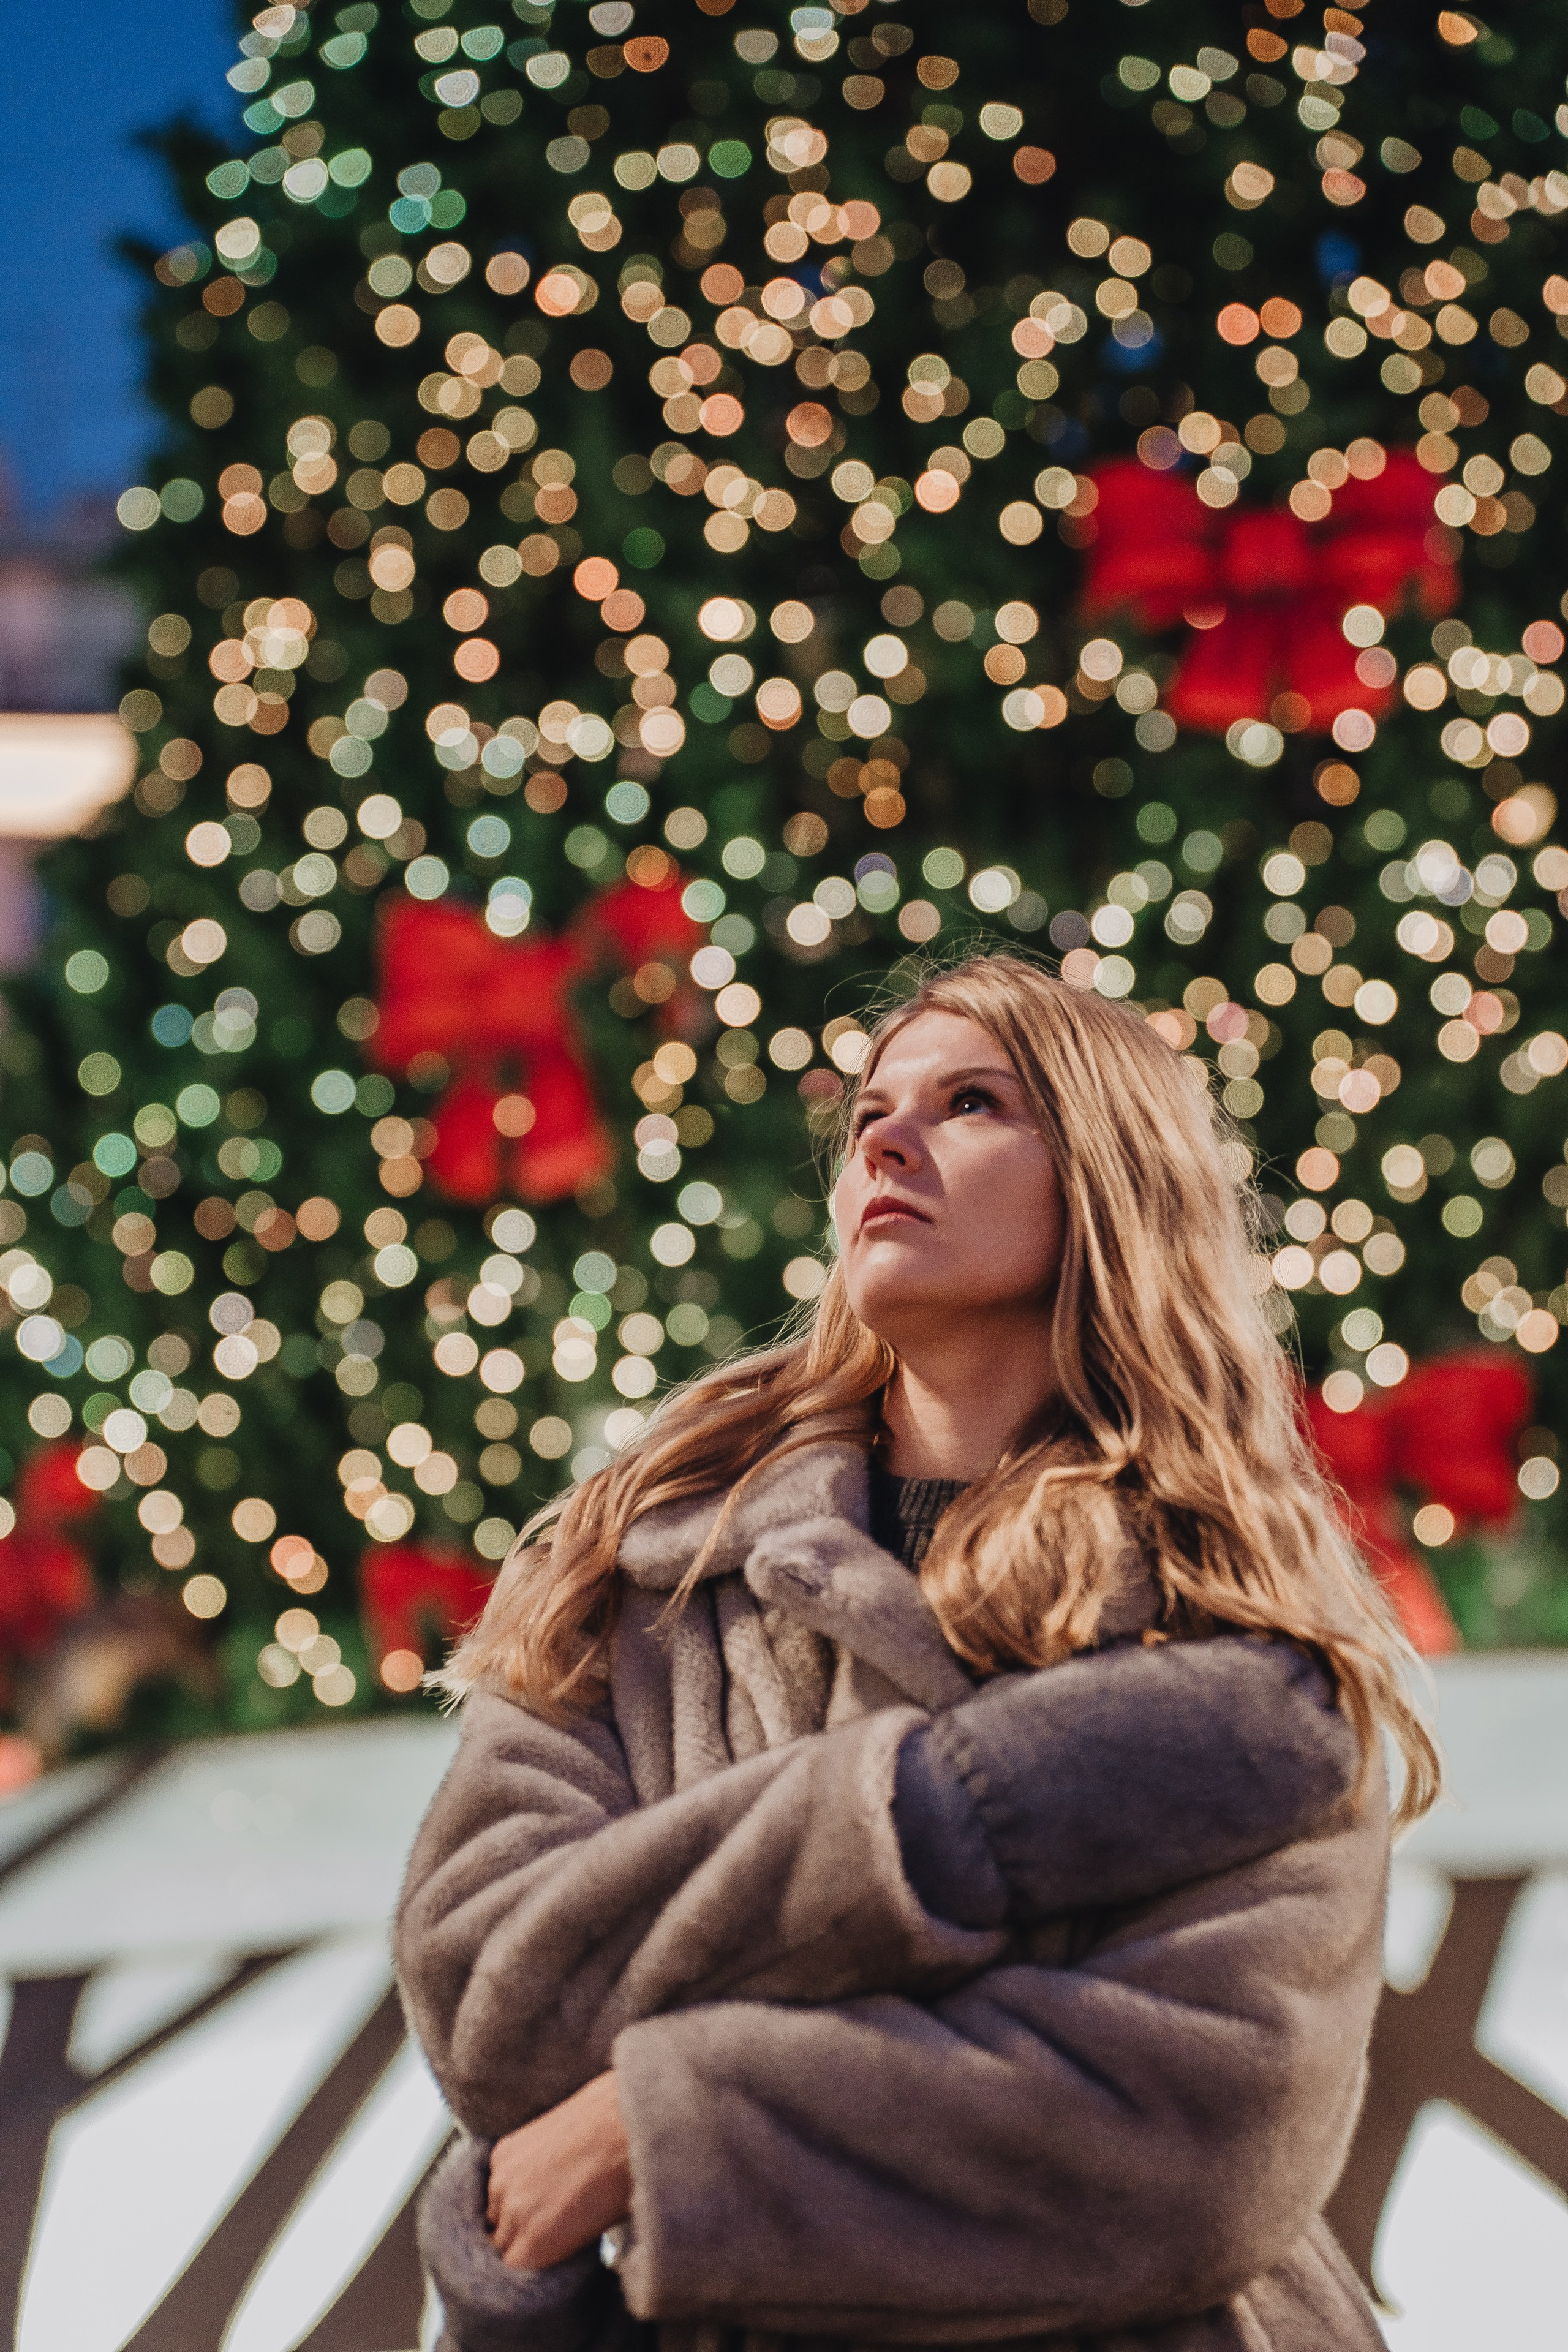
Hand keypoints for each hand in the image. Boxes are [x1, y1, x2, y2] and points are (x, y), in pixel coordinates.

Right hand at [487, 2070, 631, 2271]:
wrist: (619, 2123)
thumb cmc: (620, 2179)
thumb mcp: (595, 2231)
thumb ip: (559, 2247)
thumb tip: (550, 2245)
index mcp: (536, 2244)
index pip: (511, 2267)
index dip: (527, 2257)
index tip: (539, 2248)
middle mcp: (514, 2214)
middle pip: (499, 2239)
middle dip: (517, 2235)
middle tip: (542, 2221)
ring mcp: (504, 2179)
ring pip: (494, 2207)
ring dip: (509, 2205)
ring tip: (540, 2191)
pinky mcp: (503, 2149)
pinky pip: (496, 2175)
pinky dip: (511, 2175)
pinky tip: (536, 2166)